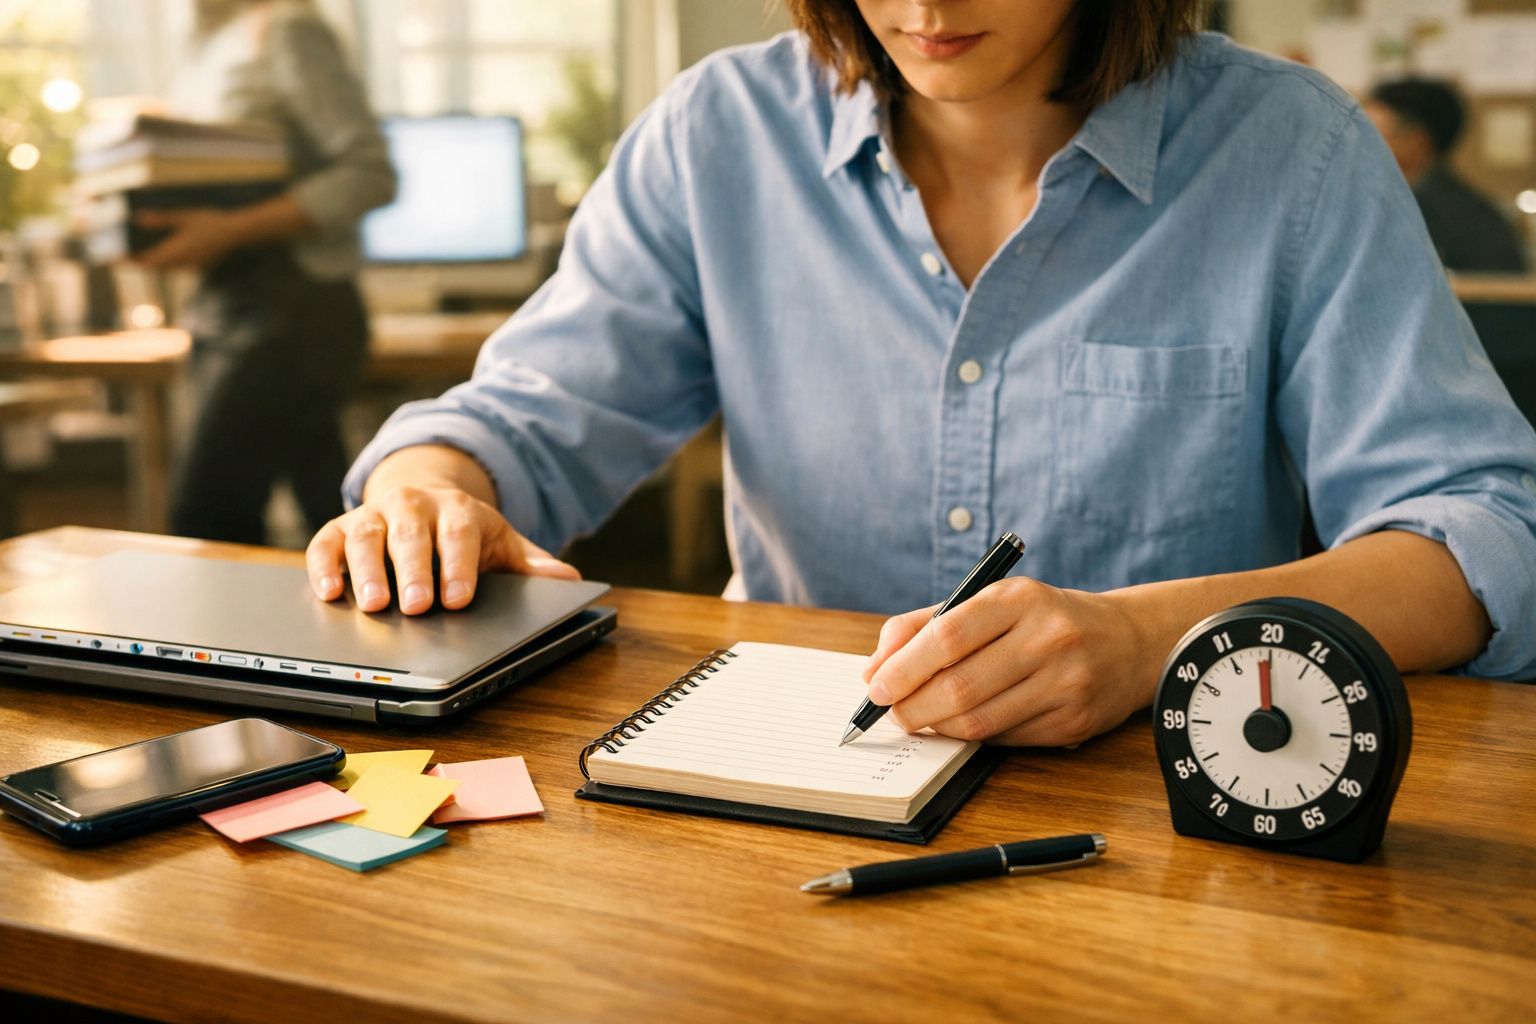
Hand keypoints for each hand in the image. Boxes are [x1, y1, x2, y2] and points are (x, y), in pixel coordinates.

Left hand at [132, 208, 237, 268]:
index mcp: (176, 252)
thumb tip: (139, 219)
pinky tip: (164, 254)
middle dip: (139, 263)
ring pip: (165, 269)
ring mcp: (191, 267)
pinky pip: (176, 268)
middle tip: (124, 256)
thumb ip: (161, 220)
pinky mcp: (198, 266)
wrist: (237, 233)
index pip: (146, 262)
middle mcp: (182, 264)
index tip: (115, 258)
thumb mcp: (184, 217)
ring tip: (140, 255)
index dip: (130, 262)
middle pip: (154, 268)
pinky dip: (165, 263)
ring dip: (152, 264)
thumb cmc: (210, 222)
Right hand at [305, 484, 579, 615]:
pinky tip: (329, 592)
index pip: (458, 535)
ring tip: (373, 605)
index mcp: (456, 510)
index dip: (458, 566)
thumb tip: (568, 578)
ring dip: (366, 571)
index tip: (459, 599)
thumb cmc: (463, 532)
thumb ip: (530, 564)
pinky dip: (324, 566)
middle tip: (416, 606)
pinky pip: (326, 544)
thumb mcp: (501, 542)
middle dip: (413, 571)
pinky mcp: (339, 528)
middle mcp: (411, 506)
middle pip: (410, 535)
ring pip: (365, 538)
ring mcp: (373, 515)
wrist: (424, 495)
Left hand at [860, 577, 1153, 746]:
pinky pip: (1005, 739)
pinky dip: (974, 736)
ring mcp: (1066, 683)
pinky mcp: (1074, 721)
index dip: (904, 667)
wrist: (1128, 642)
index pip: (949, 635)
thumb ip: (925, 626)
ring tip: (921, 719)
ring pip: (980, 721)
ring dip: (938, 727)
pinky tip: (964, 724)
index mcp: (1020, 599)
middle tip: (891, 713)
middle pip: (960, 686)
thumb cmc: (1041, 620)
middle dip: (913, 707)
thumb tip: (874, 670)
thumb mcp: (990, 603)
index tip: (876, 688)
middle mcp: (1048, 638)